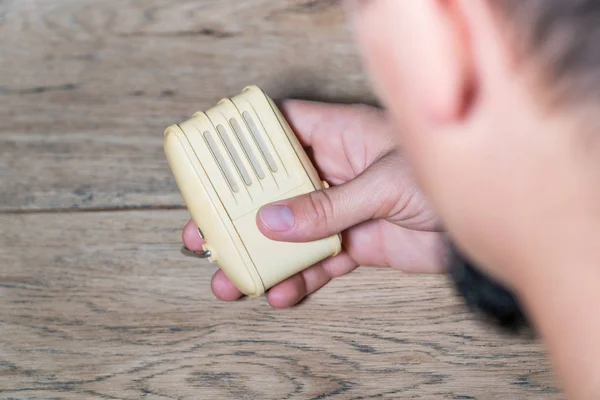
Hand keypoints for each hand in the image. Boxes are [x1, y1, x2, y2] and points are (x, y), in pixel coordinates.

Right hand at [182, 100, 446, 307]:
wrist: (484, 227)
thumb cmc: (444, 179)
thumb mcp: (381, 185)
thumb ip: (326, 206)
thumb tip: (271, 221)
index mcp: (339, 135)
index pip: (280, 129)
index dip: (243, 143)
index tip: (210, 164)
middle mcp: (335, 170)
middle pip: (273, 188)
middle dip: (237, 212)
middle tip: (203, 232)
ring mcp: (343, 209)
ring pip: (289, 231)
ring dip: (260, 255)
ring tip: (230, 277)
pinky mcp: (355, 244)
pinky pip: (316, 261)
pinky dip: (297, 279)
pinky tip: (279, 292)